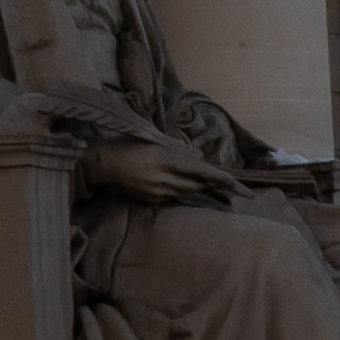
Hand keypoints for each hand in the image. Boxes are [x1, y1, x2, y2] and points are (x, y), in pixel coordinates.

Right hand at [80, 127, 226, 207]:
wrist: (101, 163)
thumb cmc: (127, 144)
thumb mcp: (153, 139)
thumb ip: (178, 148)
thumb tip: (200, 158)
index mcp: (163, 159)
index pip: (197, 170)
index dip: (217, 177)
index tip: (234, 183)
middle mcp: (161, 178)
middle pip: (195, 184)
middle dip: (213, 183)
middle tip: (238, 188)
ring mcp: (156, 191)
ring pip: (186, 191)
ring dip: (193, 184)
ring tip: (198, 177)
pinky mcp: (151, 200)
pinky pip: (172, 196)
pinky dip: (176, 188)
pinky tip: (167, 179)